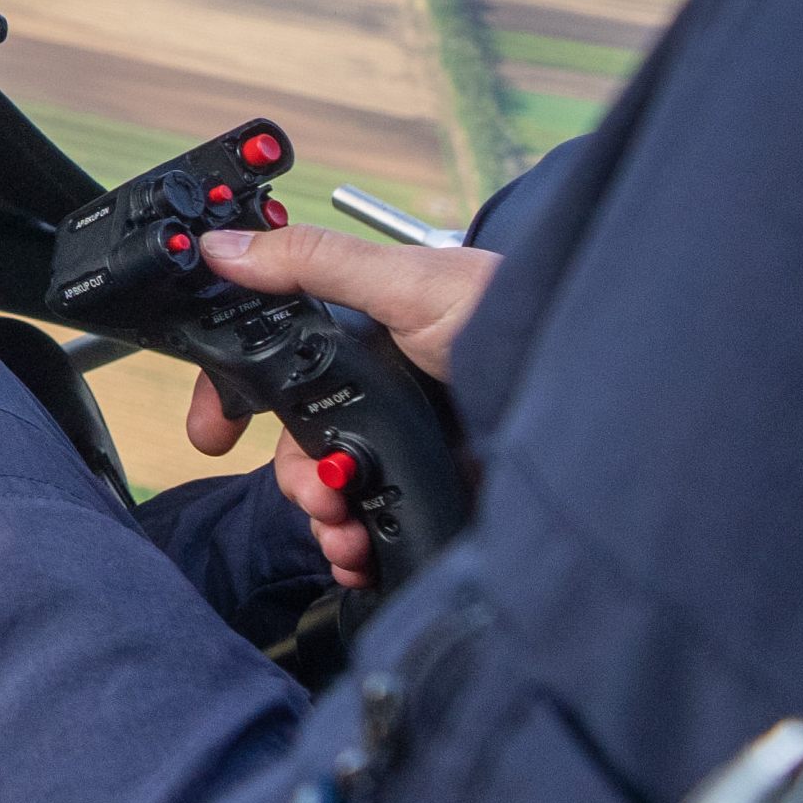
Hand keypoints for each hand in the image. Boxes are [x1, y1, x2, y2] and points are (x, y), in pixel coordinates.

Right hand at [185, 223, 499, 588]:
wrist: (592, 396)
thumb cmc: (511, 318)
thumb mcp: (406, 283)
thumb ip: (312, 263)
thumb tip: (225, 247)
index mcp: (362, 335)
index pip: (276, 367)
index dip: (235, 398)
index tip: (211, 435)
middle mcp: (379, 391)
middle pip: (298, 444)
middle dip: (294, 478)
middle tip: (316, 495)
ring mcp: (404, 445)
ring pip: (331, 493)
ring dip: (325, 520)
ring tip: (347, 533)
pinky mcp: (430, 491)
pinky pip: (372, 528)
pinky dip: (356, 549)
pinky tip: (363, 555)